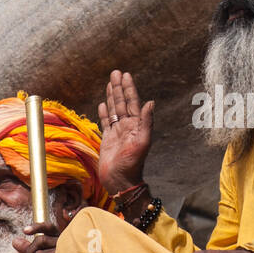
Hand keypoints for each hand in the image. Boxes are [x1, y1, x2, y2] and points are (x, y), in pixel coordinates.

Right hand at [98, 70, 154, 196]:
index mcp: (136, 125)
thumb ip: (146, 122)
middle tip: (116, 72)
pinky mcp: (107, 139)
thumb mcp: (142, 142)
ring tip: (110, 83)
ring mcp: (117, 132)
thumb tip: (150, 102)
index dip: (129, 88)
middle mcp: (127, 126)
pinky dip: (104, 112)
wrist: (120, 180)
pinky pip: (106, 122)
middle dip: (119, 87)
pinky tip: (103, 103)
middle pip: (122, 102)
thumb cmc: (132, 163)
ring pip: (114, 109)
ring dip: (112, 96)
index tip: (125, 75)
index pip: (132, 102)